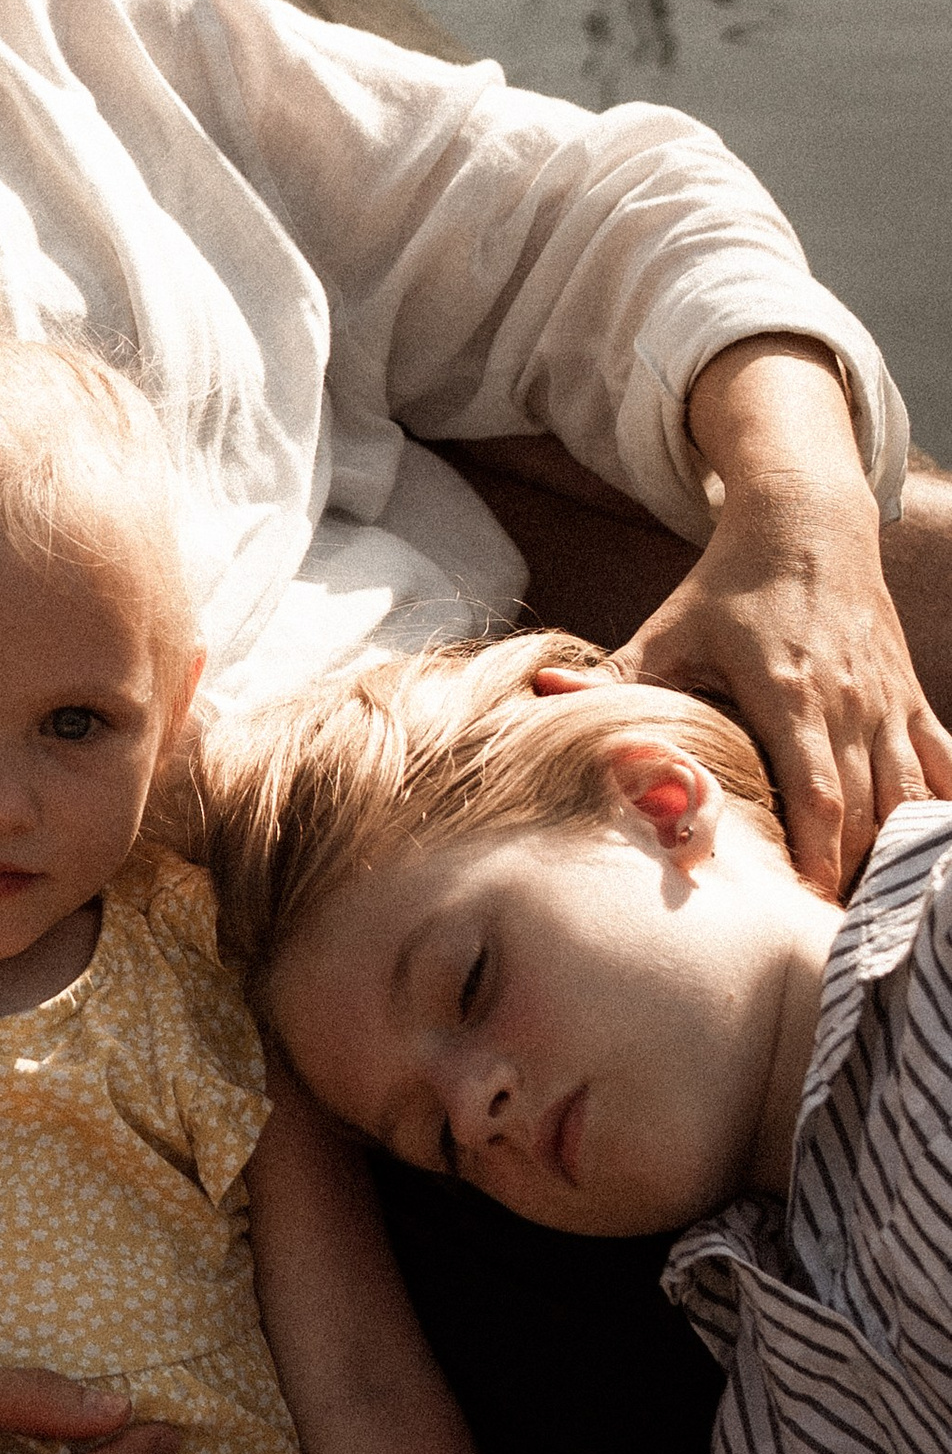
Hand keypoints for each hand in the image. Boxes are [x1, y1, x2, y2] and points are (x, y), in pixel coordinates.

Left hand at [619, 451, 951, 898]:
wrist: (806, 522)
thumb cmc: (727, 584)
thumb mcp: (666, 628)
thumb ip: (613, 676)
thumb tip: (541, 695)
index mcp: (790, 695)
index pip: (819, 795)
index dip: (817, 856)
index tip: (800, 905)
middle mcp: (849, 703)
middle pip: (869, 811)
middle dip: (853, 874)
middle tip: (826, 931)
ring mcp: (887, 700)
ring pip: (913, 795)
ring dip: (896, 852)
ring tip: (869, 906)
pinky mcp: (909, 695)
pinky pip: (943, 764)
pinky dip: (940, 809)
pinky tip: (926, 854)